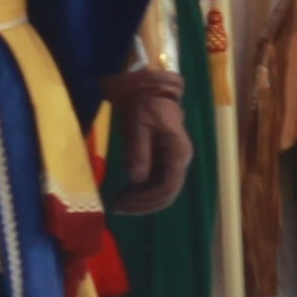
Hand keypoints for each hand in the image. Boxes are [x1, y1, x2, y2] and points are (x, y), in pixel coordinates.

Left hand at [98, 70, 191, 218]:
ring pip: (161, 192)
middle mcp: (179, 161)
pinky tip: (125, 194)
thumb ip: (139, 152)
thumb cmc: (145, 104)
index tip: (124, 202)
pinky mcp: (162, 161)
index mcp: (178, 152)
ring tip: (118, 203)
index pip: (167, 187)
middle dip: (142, 204)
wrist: (149, 89)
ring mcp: (172, 162)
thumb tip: (136, 179)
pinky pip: (155, 184)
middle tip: (117, 207)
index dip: (146, 200)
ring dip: (141, 201)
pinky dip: (141, 192)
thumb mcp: (139, 125)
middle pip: (166, 194)